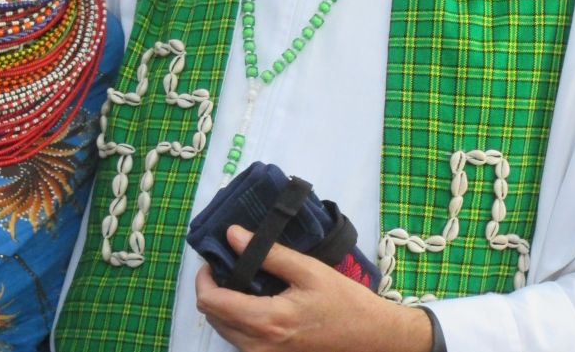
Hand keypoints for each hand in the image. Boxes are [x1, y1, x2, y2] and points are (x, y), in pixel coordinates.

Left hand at [195, 225, 432, 351]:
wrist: (371, 337)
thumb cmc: (343, 301)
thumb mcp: (308, 269)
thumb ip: (268, 253)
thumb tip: (232, 234)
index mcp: (267, 321)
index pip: (212, 303)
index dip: (203, 279)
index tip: (213, 259)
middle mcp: (260, 346)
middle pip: (213, 318)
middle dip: (212, 290)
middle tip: (228, 265)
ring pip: (224, 331)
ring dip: (223, 305)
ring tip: (241, 279)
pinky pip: (241, 340)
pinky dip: (238, 319)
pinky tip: (254, 299)